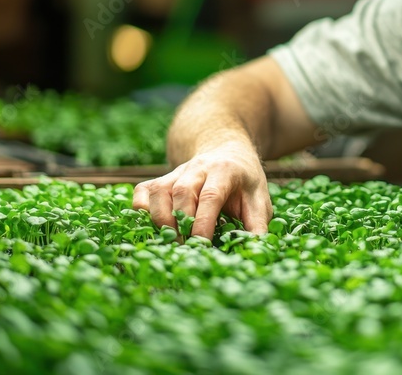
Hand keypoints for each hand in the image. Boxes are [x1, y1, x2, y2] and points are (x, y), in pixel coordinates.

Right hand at [132, 143, 272, 238]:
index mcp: (225, 170)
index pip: (211, 195)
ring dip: (161, 219)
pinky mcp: (161, 179)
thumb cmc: (244, 181)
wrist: (227, 152)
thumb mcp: (259, 198)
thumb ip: (257, 224)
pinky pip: (143, 192)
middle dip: (182, 223)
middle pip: (182, 192)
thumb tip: (255, 250)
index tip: (202, 244)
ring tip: (172, 241)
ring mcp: (176, 172)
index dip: (203, 221)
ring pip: (159, 192)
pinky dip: (141, 210)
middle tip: (187, 248)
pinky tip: (154, 227)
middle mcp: (197, 168)